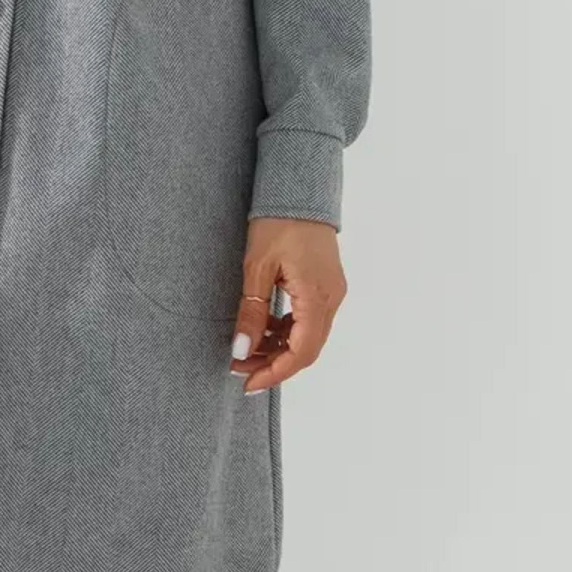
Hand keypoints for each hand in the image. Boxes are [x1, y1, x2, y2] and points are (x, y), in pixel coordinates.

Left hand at [230, 217, 345, 392]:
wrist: (299, 188)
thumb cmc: (279, 221)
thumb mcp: (257, 267)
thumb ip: (252, 312)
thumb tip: (242, 350)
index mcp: (318, 296)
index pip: (302, 351)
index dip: (276, 373)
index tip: (248, 383)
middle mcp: (331, 298)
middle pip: (307, 349)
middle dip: (273, 364)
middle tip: (239, 369)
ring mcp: (331, 292)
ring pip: (308, 336)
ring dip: (278, 348)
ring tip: (244, 350)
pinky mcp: (325, 285)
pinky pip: (309, 319)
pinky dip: (286, 331)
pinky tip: (263, 329)